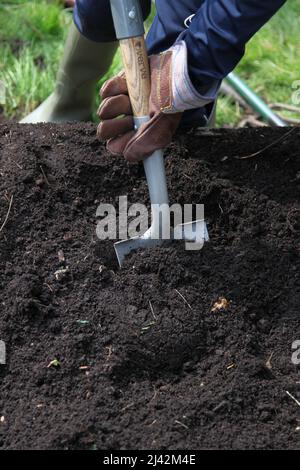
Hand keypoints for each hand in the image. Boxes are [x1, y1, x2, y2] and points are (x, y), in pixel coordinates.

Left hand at [97, 41, 212, 162]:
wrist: (174, 69)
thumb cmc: (171, 101)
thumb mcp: (162, 127)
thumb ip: (145, 145)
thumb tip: (128, 156)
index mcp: (141, 135)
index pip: (118, 147)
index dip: (118, 143)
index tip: (128, 136)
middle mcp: (131, 121)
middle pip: (105, 131)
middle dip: (113, 126)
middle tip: (128, 118)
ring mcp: (124, 103)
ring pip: (104, 112)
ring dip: (114, 105)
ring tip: (129, 99)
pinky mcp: (120, 85)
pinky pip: (105, 92)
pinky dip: (112, 89)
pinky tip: (126, 86)